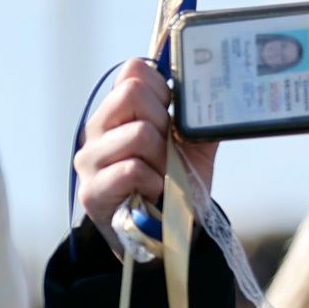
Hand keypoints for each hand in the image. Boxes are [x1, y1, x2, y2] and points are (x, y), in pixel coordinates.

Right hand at [73, 59, 216, 240]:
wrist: (165, 236)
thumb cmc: (175, 186)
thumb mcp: (192, 147)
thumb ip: (197, 118)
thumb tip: (218, 89)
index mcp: (117, 114)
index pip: (133, 72)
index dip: (162, 89)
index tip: (171, 118)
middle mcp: (96, 131)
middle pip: (132, 93)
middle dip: (163, 121)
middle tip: (167, 151)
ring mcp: (90, 161)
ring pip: (138, 133)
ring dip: (163, 159)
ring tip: (162, 176)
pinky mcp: (92, 191)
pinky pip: (133, 168)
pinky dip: (153, 182)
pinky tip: (152, 193)